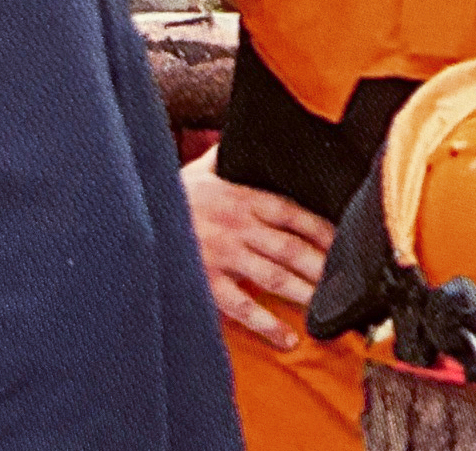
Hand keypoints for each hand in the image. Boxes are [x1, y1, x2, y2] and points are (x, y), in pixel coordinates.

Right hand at [180, 148, 336, 351]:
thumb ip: (225, 158)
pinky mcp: (204, 281)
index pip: (295, 214)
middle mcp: (238, 225)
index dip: (325, 230)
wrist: (126, 218)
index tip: (347, 243)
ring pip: (274, 277)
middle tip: (350, 284)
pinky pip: (241, 306)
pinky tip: (288, 338)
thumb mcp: (199, 170)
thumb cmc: (167, 197)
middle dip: (323, 266)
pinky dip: (267, 324)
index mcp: (242, 198)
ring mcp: (222, 255)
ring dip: (305, 293)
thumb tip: (242, 137)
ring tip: (328, 309)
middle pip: (292, 248)